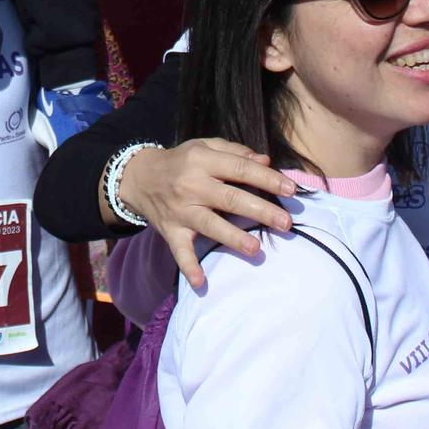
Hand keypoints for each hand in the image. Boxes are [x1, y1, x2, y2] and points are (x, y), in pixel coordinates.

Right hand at [116, 140, 296, 288]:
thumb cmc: (181, 161)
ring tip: (256, 249)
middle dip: (260, 211)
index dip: (266, 179)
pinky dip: (189, 267)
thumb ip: (235, 151)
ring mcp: (181, 210)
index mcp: (203, 161)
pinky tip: (201, 283)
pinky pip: (180, 251)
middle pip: (230, 198)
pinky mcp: (171, 231)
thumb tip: (265, 162)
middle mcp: (192, 185)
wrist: (138, 177)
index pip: (239, 168)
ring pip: (210, 224)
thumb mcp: (204, 146)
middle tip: (286, 223)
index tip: (291, 189)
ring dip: (233, 238)